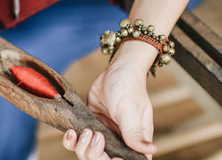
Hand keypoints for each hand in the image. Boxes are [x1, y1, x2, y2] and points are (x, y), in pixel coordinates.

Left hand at [62, 42, 156, 158]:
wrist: (117, 70)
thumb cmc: (129, 86)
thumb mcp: (130, 109)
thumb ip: (134, 132)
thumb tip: (150, 151)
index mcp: (135, 141)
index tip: (112, 157)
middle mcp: (119, 141)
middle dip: (95, 155)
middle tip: (96, 136)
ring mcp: (104, 135)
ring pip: (87, 155)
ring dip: (82, 148)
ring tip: (86, 131)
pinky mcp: (90, 126)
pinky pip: (77, 141)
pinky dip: (71, 141)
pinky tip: (71, 132)